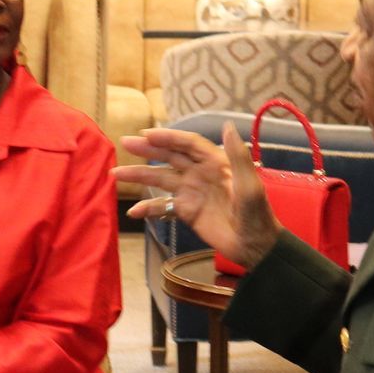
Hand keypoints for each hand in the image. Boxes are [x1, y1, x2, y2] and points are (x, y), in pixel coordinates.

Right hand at [116, 124, 280, 269]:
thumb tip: (228, 126)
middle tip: (125, 143)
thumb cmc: (257, 214)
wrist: (255, 246)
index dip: (168, 137)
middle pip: (170, 157)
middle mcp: (200, 173)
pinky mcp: (187, 211)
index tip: (147, 134)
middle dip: (147, 150)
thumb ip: (238, 156)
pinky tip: (134, 212)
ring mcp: (192, 192)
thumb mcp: (250, 185)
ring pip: (161, 179)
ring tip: (116, 173)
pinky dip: (148, 208)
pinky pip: (163, 207)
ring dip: (140, 176)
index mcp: (216, 162)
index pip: (188, 144)